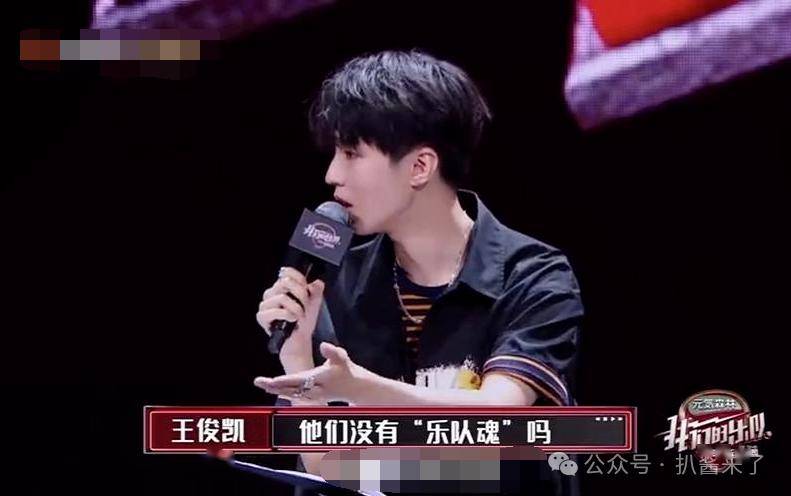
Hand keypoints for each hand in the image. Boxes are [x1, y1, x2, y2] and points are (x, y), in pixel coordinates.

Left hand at [254, 342, 370, 403]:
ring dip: (275, 389)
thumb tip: (324, 345)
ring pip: (290, 392)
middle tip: (259, 382)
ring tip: (260, 383)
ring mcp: (311, 394)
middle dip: (274, 386)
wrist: (355, 388)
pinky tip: (270, 388)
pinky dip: (282, 391)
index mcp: (319, 379)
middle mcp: (313, 389)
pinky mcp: (310, 395)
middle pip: (290, 388)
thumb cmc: (346, 370)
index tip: (273, 380)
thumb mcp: (342, 359)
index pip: (300, 380)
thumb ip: (333, 352)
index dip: (286, 380)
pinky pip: (293, 394)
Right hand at [256, 267, 324, 362]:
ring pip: (282, 297)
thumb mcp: (314, 304)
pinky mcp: (262, 317)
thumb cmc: (304, 323)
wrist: (300, 341)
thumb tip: (317, 282)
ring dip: (296, 308)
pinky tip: (292, 320)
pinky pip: (276, 310)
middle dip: (300, 294)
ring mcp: (265, 305)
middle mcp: (271, 294)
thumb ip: (317, 291)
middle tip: (305, 305)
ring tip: (299, 316)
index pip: (286, 273)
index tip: (307, 288)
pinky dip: (287, 315)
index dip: (299, 278)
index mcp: (282, 288)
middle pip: (285, 282)